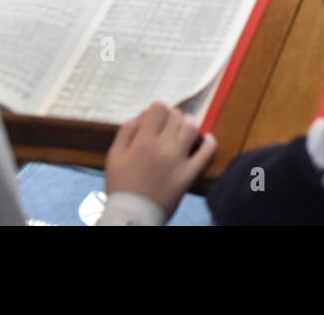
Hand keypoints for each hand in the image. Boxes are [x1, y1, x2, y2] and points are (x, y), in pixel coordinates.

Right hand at [105, 101, 216, 216]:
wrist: (133, 215)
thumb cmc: (121, 184)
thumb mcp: (114, 155)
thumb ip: (127, 130)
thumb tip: (144, 114)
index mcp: (143, 142)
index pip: (159, 108)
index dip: (157, 108)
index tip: (155, 116)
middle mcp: (163, 148)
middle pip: (176, 116)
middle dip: (171, 116)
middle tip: (167, 126)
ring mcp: (179, 160)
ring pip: (192, 128)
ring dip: (189, 123)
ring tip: (183, 130)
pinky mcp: (190, 173)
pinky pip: (207, 152)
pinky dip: (209, 141)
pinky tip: (205, 138)